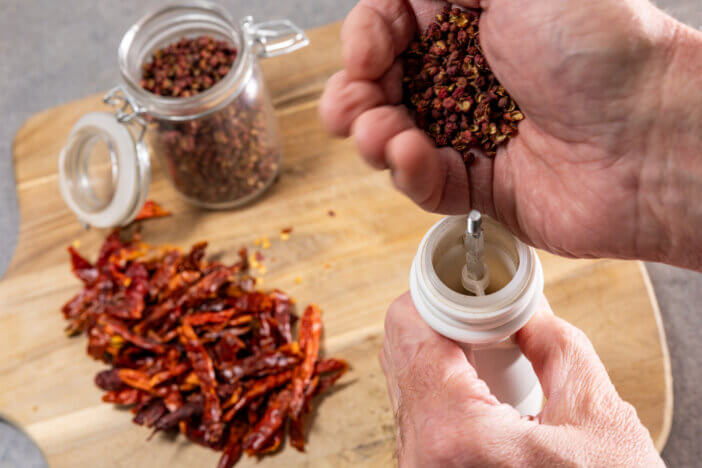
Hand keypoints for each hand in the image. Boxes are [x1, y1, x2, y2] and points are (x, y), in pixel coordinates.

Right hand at [320, 0, 701, 268]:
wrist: (650, 139)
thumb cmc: (600, 50)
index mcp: (472, 21)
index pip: (392, 27)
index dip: (366, 40)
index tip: (366, 54)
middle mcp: (466, 76)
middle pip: (382, 86)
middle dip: (355, 96)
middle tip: (350, 105)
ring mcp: (469, 132)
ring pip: (393, 138)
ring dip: (372, 136)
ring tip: (378, 133)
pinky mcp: (479, 185)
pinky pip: (425, 185)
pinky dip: (408, 173)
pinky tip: (410, 157)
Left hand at [380, 293, 662, 466]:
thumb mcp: (597, 418)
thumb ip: (556, 346)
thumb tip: (526, 311)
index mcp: (452, 434)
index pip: (409, 330)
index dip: (434, 293)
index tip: (461, 282)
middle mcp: (420, 456)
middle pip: (400, 353)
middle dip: (437, 320)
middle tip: (478, 308)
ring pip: (404, 382)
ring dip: (437, 352)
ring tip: (481, 341)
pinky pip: (416, 413)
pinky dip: (439, 384)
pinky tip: (475, 377)